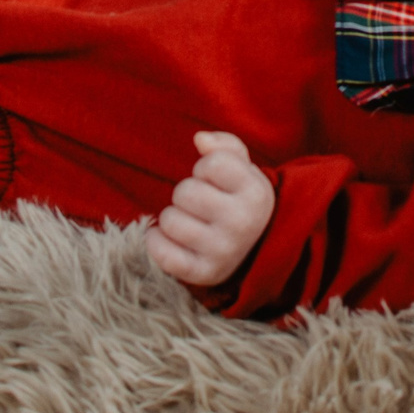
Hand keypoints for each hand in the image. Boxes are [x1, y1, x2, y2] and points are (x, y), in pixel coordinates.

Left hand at [145, 131, 274, 287]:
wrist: (255, 248)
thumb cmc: (240, 198)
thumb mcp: (243, 169)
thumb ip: (224, 145)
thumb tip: (200, 138)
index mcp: (256, 193)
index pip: (212, 163)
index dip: (206, 168)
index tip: (216, 181)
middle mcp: (243, 224)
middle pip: (185, 192)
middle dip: (187, 193)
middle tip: (201, 204)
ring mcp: (224, 252)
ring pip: (169, 220)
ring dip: (173, 217)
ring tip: (191, 222)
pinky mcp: (203, 274)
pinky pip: (162, 253)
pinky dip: (156, 242)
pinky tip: (169, 238)